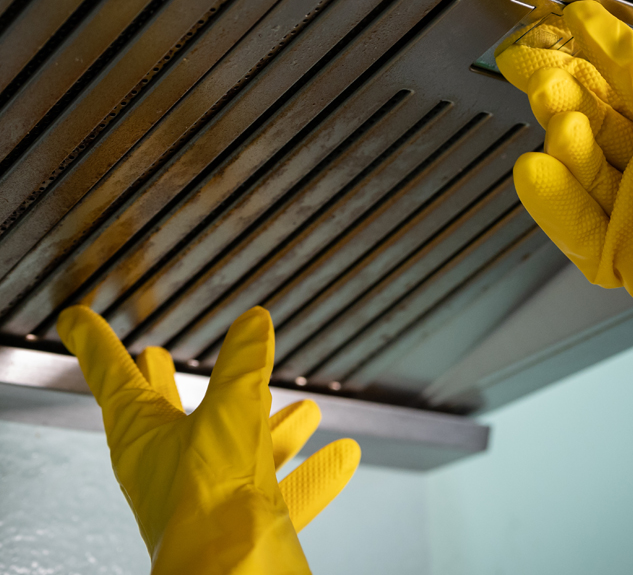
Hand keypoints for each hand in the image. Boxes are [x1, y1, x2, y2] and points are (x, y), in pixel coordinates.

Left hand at [58, 305, 359, 573]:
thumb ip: (243, 365)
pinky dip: (313, 472)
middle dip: (167, 383)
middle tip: (156, 357)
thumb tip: (253, 323)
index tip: (78, 321)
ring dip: (274, 428)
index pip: (115, 378)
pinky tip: (339, 457)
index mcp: (146, 438)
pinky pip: (285, 491)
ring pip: (241, 451)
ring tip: (300, 407)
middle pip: (168, 415)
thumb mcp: (229, 413)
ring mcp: (209, 497)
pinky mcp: (245, 524)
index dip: (97, 343)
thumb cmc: (209, 507)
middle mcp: (172, 469)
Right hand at [496, 0, 632, 427]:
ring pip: (579, 174)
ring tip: (558, 122)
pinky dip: (553, 201)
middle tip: (539, 78)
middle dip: (561, 101)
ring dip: (563, 146)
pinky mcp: (615, 252)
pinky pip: (574, 225)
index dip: (573, 63)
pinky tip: (537, 172)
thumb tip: (594, 24)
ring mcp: (628, 209)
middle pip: (586, 128)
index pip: (607, 87)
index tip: (540, 40)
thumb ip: (631, 69)